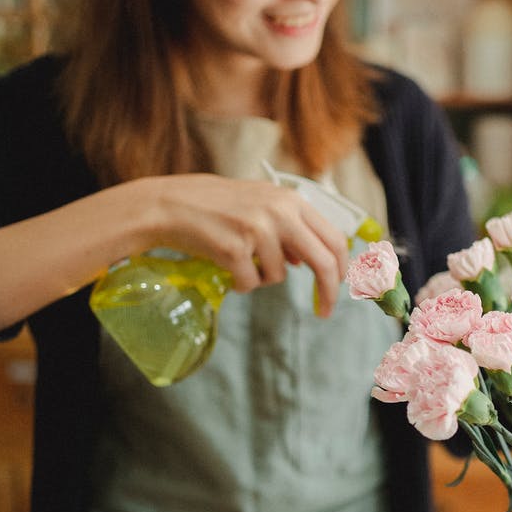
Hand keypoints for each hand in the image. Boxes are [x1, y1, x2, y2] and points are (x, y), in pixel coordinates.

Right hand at [141, 174, 348, 316]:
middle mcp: (279, 212)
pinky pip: (250, 283)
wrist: (170, 205)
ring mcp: (257, 230)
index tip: (340, 286)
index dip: (341, 267)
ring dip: (261, 277)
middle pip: (323, 262)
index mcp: (290, 200)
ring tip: (239, 259)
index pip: (333, 238)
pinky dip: (240, 283)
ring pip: (278, 276)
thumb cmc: (216, 206)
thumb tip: (307, 262)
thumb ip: (288, 227)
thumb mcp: (259, 204)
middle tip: (325, 311)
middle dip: (327, 292)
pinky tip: (226, 266)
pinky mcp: (234, 250)